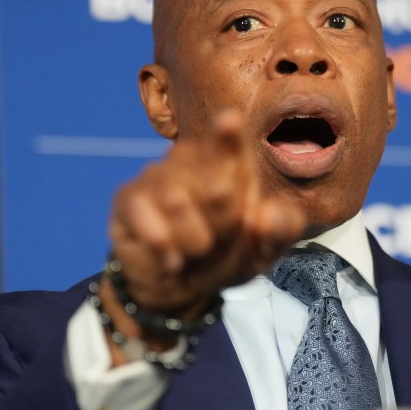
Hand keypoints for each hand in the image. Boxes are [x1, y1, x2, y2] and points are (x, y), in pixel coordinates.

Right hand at [106, 110, 304, 325]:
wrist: (179, 289)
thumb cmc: (225, 256)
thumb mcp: (264, 249)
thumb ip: (281, 230)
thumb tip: (267, 215)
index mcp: (228, 164)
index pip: (230, 144)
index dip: (228, 135)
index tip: (230, 120)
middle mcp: (190, 160)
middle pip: (217, 188)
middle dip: (227, 226)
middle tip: (221, 244)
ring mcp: (157, 176)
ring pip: (178, 202)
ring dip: (195, 241)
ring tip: (195, 252)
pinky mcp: (129, 199)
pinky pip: (148, 220)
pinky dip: (164, 248)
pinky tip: (171, 262)